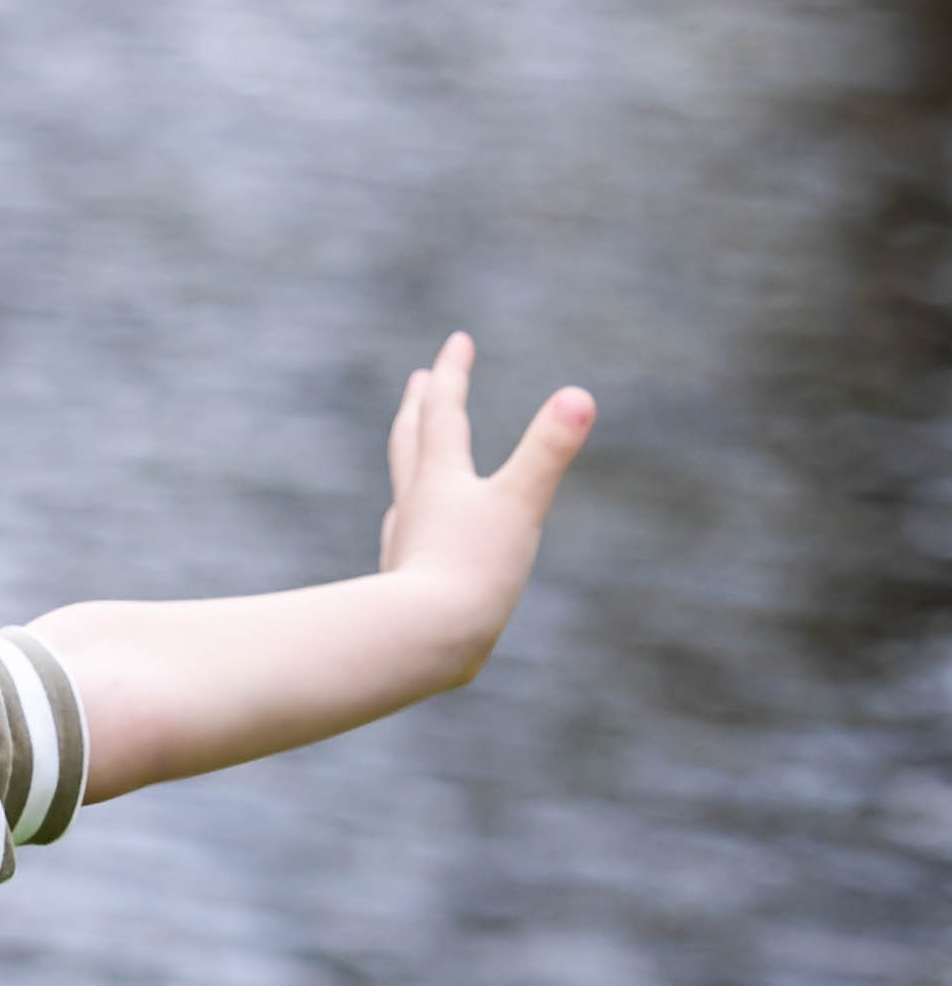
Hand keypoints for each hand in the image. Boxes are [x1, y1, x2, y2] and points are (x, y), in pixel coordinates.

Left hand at [376, 334, 593, 677]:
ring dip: (410, 465)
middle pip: (411, 444)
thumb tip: (581, 395)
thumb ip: (549, 451)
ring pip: (405, 493)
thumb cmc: (473, 573)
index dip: (452, 372)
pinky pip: (407, 543)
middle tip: (418, 382)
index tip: (457, 340)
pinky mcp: (405, 587)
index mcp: (440, 479)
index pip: (445, 411)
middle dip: (418, 407)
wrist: (423, 645)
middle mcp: (414, 506)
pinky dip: (413, 524)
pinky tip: (411, 536)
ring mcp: (405, 546)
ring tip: (414, 455)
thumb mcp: (520, 505)